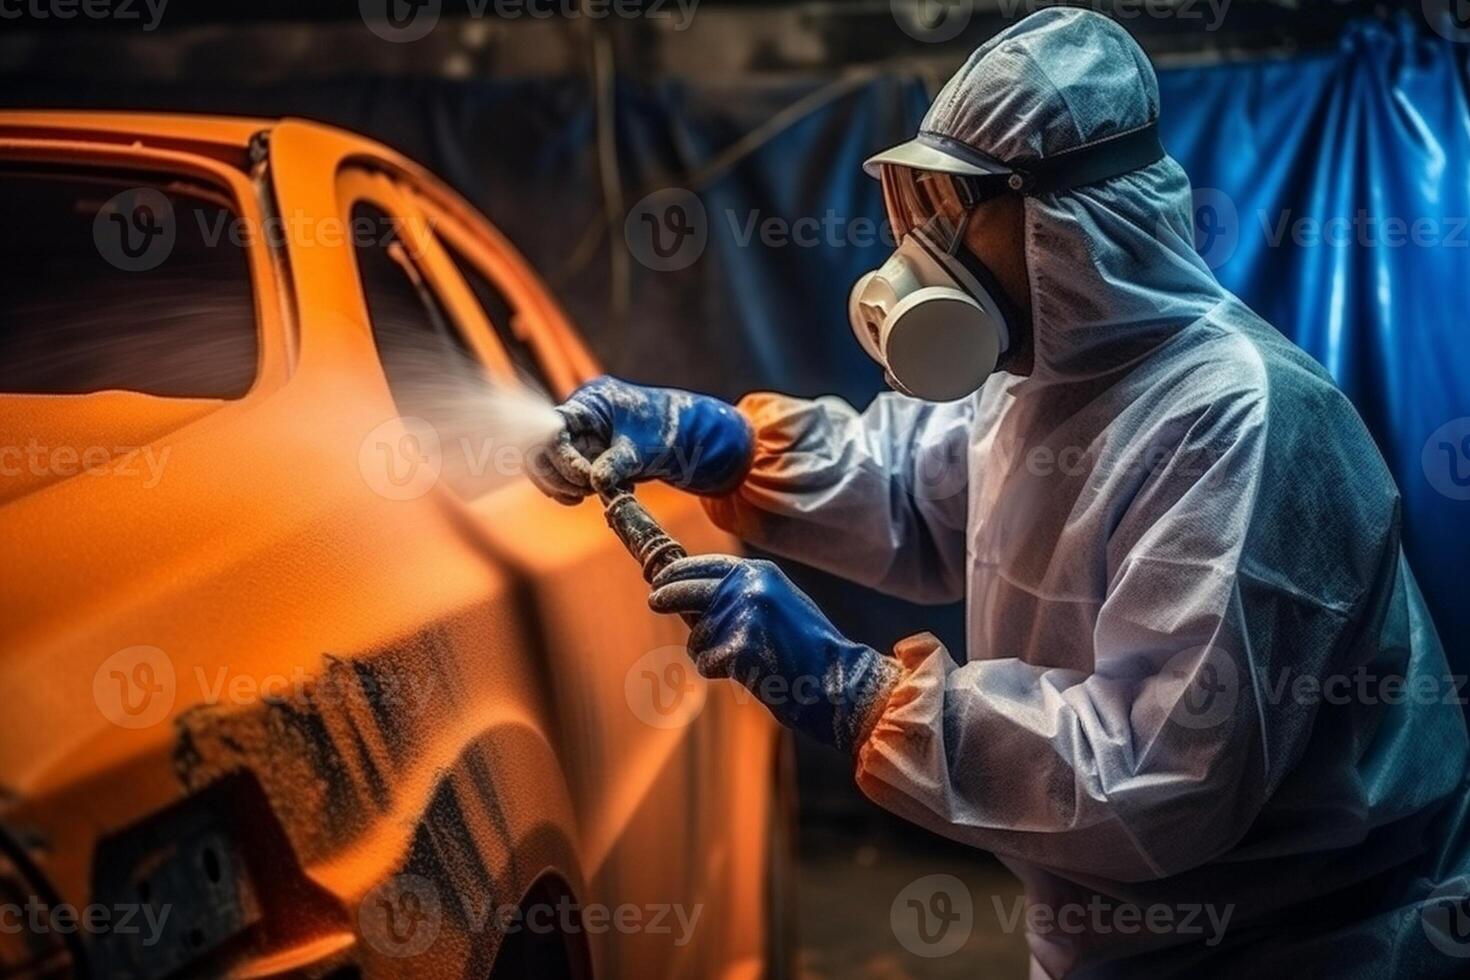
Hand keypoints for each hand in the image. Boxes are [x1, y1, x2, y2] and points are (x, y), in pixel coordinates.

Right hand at [529, 376, 754, 503]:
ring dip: (568, 485)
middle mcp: (581, 416)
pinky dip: (582, 488)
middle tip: (584, 493)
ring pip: (551, 465)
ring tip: (596, 493)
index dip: (561, 459)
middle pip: (543, 449)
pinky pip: (569, 475)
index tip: (585, 480)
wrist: (690, 438)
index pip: (554, 429)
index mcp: (591, 402)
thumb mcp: (644, 449)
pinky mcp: (589, 453)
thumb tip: (594, 482)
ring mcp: (583, 435)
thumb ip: (617, 463)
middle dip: (559, 475)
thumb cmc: (669, 431)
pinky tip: (609, 491)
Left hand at [648, 555, 900, 751]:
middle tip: (655, 600)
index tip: (660, 579)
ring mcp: (740, 617)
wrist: (836, 679)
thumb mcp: (780, 604)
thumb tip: (697, 598)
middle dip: (667, 596)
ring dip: (707, 651)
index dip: (679, 573)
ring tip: (742, 660)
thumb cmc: (810, 648)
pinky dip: (718, 671)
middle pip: (686, 590)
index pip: (706, 565)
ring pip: (696, 634)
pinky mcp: (736, 649)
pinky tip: (746, 673)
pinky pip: (705, 661)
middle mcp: (747, 589)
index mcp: (760, 573)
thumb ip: (745, 595)